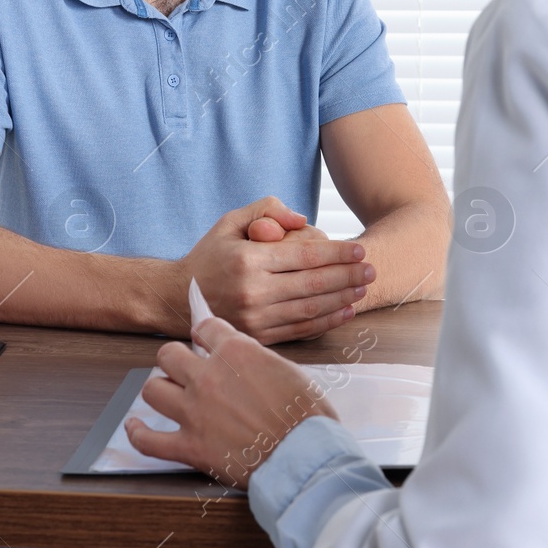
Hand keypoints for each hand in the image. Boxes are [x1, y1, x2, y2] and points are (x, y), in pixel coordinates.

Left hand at [126, 316, 336, 488]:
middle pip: (169, 354)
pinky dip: (138, 433)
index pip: (205, 328)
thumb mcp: (289, 370)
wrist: (305, 457)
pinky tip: (136, 426)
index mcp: (236, 352)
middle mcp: (208, 376)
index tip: (204, 340)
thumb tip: (244, 361)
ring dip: (159, 390)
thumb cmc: (306, 417)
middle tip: (184, 369)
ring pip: (153, 389)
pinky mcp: (190, 447)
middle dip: (176, 359)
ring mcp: (195, 412)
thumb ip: (257, 360)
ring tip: (167, 394)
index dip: (204, 334)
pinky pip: (149, 440)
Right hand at [176, 196, 374, 344]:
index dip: (337, 253)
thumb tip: (302, 218)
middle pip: (314, 284)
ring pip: (311, 309)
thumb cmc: (209, 256)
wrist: (176, 299)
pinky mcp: (257, 337)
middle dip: (348, 276)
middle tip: (372, 269)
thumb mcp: (230, 222)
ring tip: (363, 289)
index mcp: (248, 260)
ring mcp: (255, 319)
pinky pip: (300, 329)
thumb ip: (266, 210)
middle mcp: (253, 292)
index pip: (304, 256)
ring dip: (342, 299)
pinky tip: (344, 311)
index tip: (360, 249)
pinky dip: (326, 321)